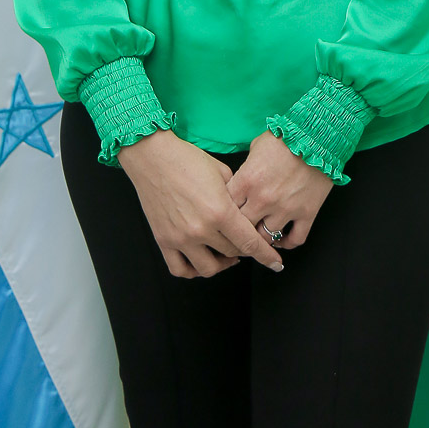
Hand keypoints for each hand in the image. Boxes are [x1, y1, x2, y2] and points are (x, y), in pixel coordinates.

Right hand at [117, 129, 285, 278]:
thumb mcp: (221, 172)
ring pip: (209, 269)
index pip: (249, 243)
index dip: (266, 256)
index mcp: (220, 211)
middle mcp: (201, 229)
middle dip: (244, 250)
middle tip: (245, 242)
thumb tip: (247, 211)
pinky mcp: (163, 240)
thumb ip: (237, 196)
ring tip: (225, 254)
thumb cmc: (186, 159)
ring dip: (222, 264)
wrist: (153, 157)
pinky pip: (180, 269)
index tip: (275, 263)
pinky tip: (200, 260)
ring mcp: (181, 238)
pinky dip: (193, 271)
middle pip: (232, 253)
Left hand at [225, 130, 334, 250]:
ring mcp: (286, 209)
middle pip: (242, 228)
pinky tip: (281, 240)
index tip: (225, 213)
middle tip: (238, 231)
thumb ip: (246, 167)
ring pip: (266, 239)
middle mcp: (263, 199)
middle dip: (238, 229)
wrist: (318, 135)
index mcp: (247, 180)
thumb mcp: (256, 146)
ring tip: (258, 236)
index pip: (225, 207)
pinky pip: (295, 239)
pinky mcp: (307, 213)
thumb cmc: (287, 136)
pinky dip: (287, 243)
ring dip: (261, 238)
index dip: (223, 211)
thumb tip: (242, 180)